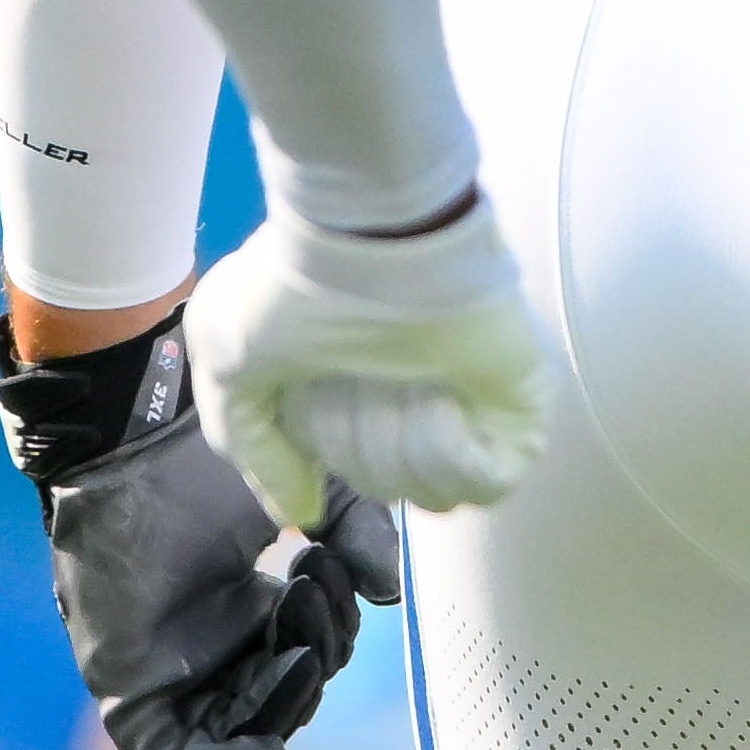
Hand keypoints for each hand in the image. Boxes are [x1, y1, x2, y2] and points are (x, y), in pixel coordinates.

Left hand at [0, 306, 402, 749]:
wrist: (136, 445)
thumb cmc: (210, 460)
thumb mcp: (314, 496)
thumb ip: (361, 539)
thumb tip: (388, 597)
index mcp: (245, 605)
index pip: (301, 658)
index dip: (332, 635)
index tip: (331, 565)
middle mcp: (206, 642)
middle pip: (277, 696)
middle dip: (316, 660)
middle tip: (310, 592)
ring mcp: (166, 667)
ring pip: (234, 728)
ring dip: (281, 704)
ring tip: (297, 652)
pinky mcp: (126, 683)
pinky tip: (268, 747)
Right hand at [186, 194, 552, 531]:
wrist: (376, 234)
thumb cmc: (295, 288)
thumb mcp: (230, 366)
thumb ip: (257, 449)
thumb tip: (298, 515)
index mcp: (360, 387)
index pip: (348, 471)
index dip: (322, 464)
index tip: (314, 433)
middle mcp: (417, 396)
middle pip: (387, 490)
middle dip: (360, 453)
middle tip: (353, 390)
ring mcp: (472, 400)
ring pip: (436, 496)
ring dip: (402, 454)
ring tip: (398, 388)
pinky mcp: (518, 402)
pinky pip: (490, 479)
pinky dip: (453, 457)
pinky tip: (438, 403)